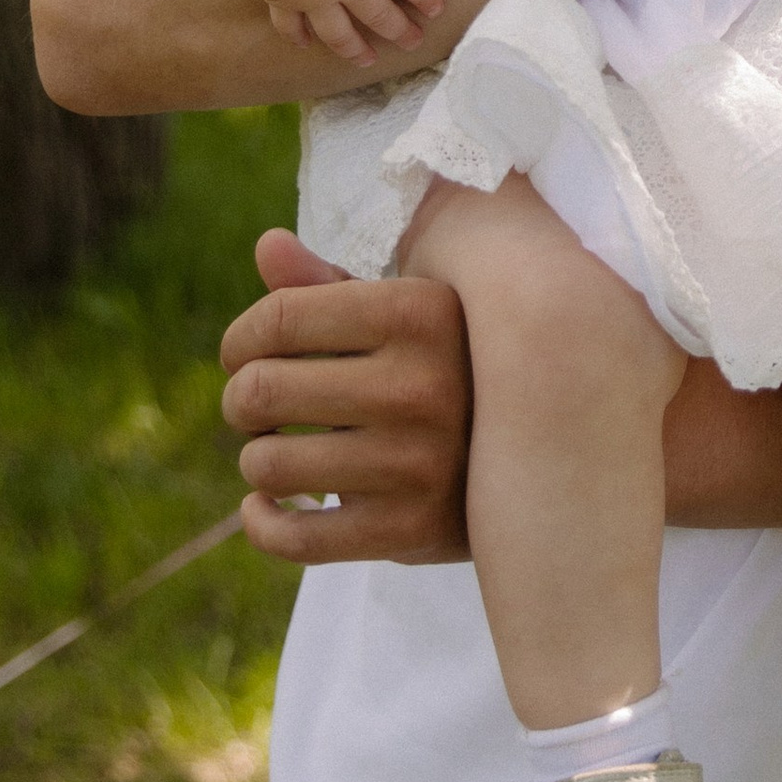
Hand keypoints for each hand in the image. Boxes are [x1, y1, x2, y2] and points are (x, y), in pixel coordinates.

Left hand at [220, 231, 471, 560]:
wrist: (541, 459)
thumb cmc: (449, 372)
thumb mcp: (405, 316)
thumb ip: (330, 285)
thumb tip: (268, 244)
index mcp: (420, 312)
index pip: (279, 318)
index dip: (240, 339)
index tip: (244, 355)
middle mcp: (423, 385)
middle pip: (261, 390)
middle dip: (242, 401)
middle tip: (258, 409)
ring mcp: (420, 462)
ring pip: (269, 465)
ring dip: (257, 460)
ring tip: (278, 454)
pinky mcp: (411, 528)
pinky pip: (294, 537)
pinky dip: (261, 522)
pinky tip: (267, 506)